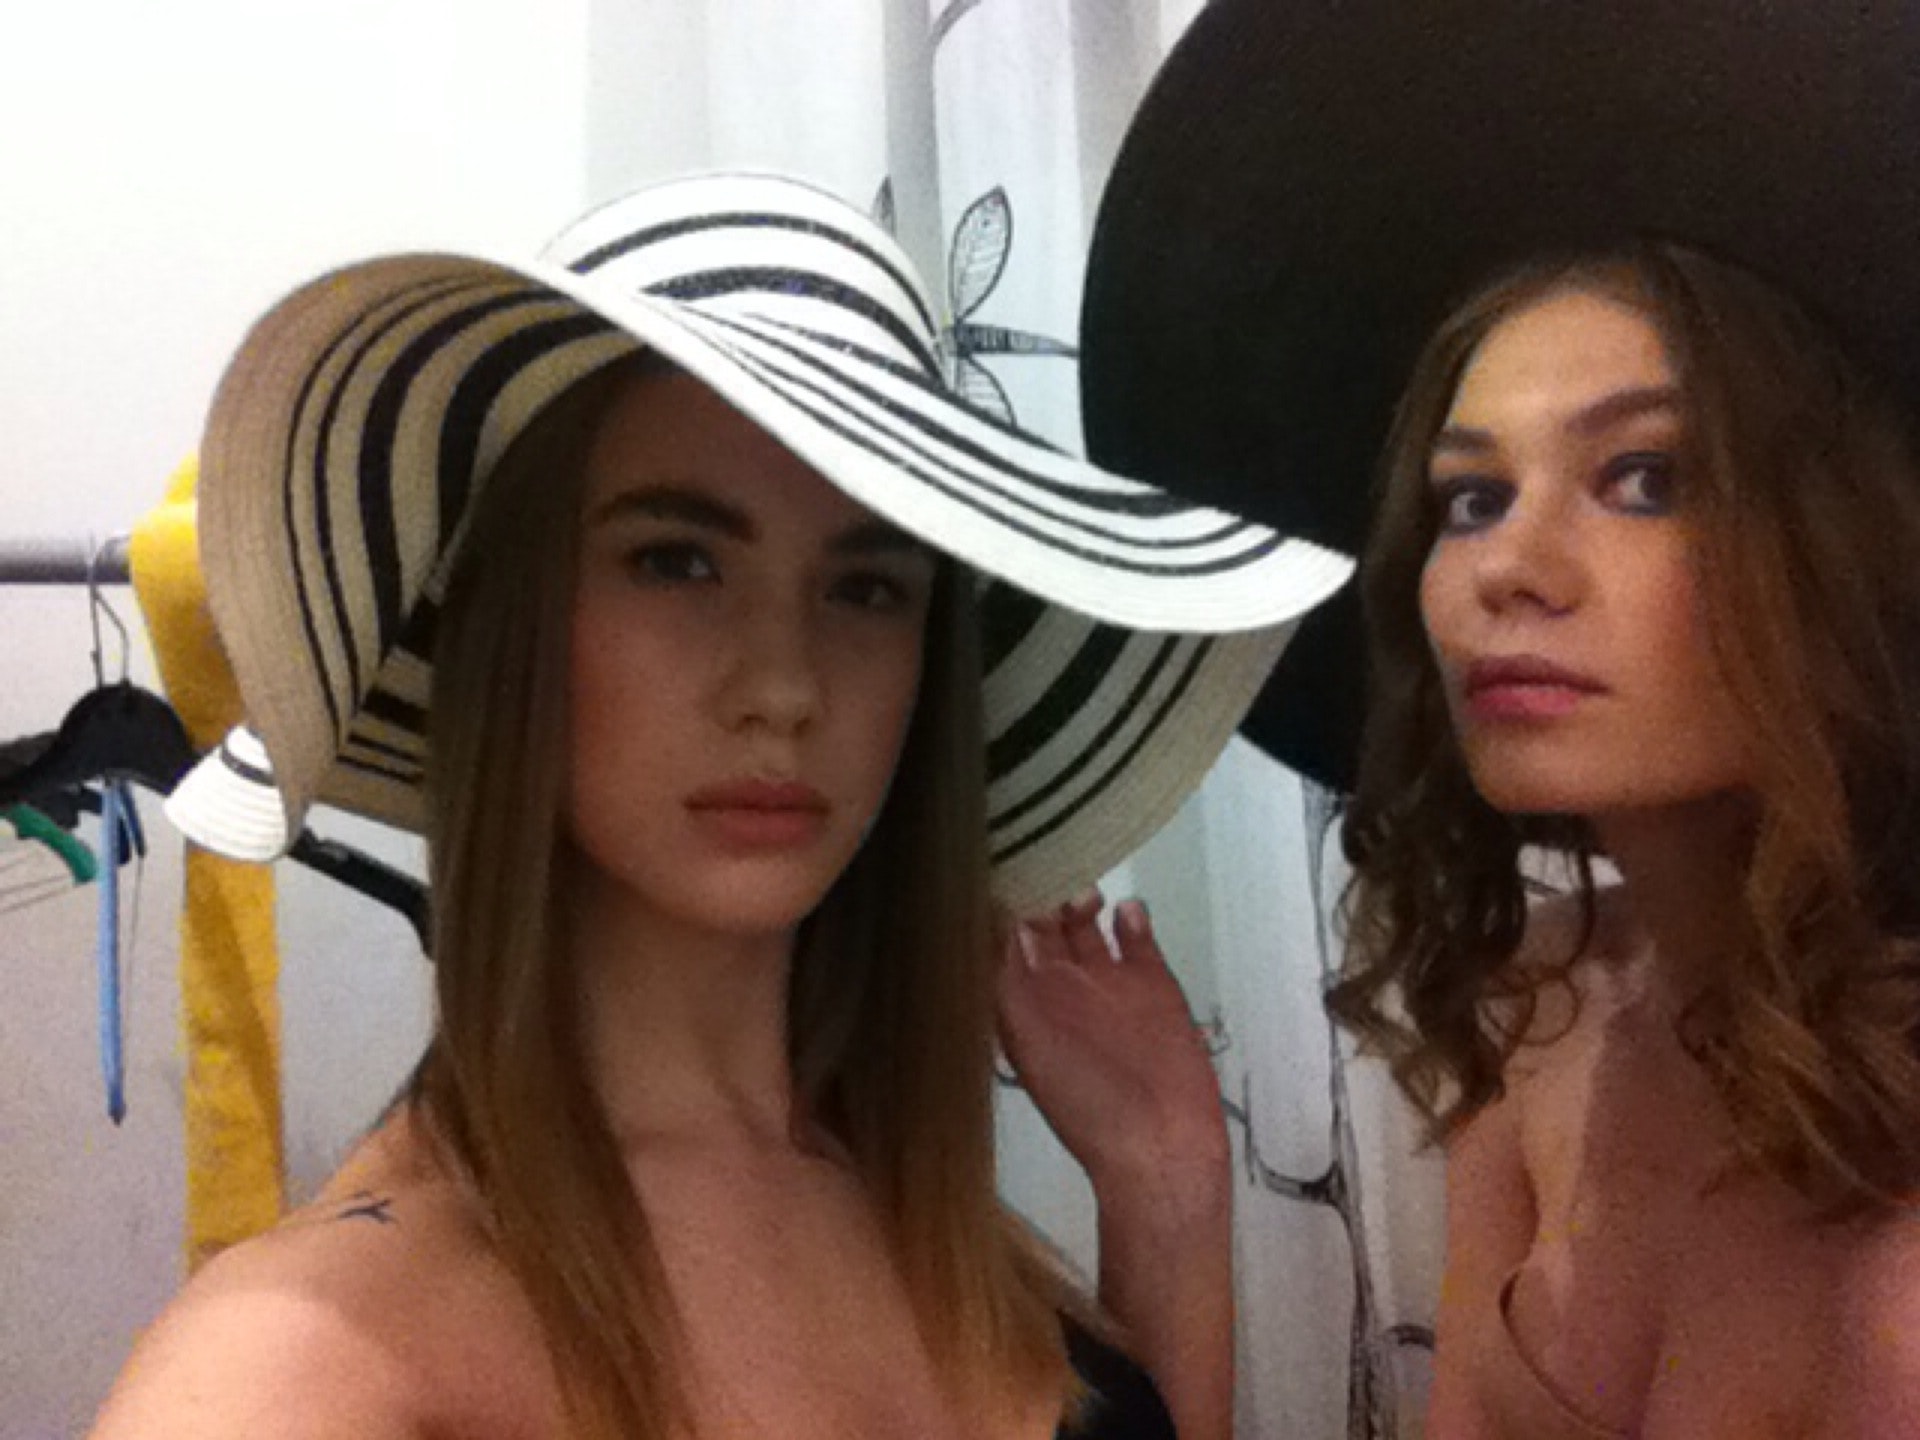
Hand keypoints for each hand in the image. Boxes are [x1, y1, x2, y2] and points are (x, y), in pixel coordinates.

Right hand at [997, 890, 1229, 1204]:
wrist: (1155, 1141)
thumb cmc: (1089, 1122)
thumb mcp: (1036, 1070)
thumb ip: (1021, 1021)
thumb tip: (1007, 984)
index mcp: (1017, 1006)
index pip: (996, 941)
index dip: (997, 918)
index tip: (999, 903)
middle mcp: (1055, 977)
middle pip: (1036, 922)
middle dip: (1034, 903)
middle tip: (1036, 894)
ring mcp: (1104, 971)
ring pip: (1079, 917)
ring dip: (1076, 904)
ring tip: (1079, 899)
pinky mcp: (1151, 973)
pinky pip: (1135, 928)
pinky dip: (1131, 916)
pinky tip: (1128, 910)